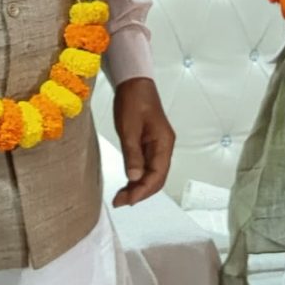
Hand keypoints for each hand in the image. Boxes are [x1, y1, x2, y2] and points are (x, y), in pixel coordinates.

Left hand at [110, 78, 174, 207]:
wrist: (133, 82)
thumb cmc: (133, 100)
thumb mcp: (129, 128)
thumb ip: (132, 154)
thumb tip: (135, 178)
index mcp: (163, 143)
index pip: (157, 175)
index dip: (142, 190)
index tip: (126, 200)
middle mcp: (164, 147)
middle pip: (156, 178)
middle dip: (140, 192)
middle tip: (120, 202)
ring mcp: (157, 146)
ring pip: (151, 174)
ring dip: (137, 186)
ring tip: (120, 197)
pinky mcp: (148, 144)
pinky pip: (145, 166)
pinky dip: (136, 176)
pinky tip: (126, 183)